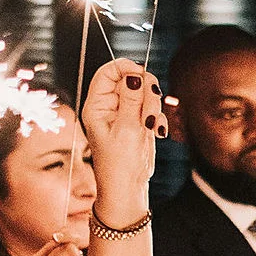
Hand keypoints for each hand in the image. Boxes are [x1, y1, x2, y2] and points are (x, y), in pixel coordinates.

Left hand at [80, 59, 165, 216]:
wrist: (128, 187)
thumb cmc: (120, 163)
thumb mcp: (127, 129)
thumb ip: (133, 100)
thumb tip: (135, 74)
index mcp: (97, 106)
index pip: (108, 72)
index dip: (126, 68)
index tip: (142, 74)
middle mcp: (110, 106)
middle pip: (131, 80)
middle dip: (146, 93)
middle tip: (148, 113)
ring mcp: (125, 113)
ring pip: (146, 93)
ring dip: (154, 107)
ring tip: (151, 127)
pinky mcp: (139, 121)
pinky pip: (152, 107)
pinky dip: (158, 117)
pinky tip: (156, 132)